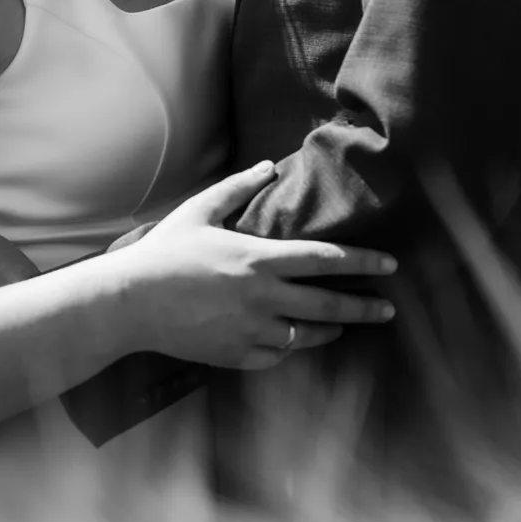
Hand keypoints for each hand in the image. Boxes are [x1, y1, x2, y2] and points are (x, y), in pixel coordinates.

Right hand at [108, 162, 396, 370]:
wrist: (130, 304)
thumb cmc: (164, 252)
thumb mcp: (200, 210)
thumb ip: (237, 188)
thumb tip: (268, 166)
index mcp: (259, 259)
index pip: (325, 260)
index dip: (362, 262)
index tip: (391, 266)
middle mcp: (262, 298)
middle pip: (328, 304)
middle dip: (364, 308)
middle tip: (389, 310)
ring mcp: (250, 330)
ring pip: (306, 335)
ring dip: (330, 329)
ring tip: (343, 325)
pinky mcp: (235, 355)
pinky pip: (276, 355)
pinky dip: (289, 346)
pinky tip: (294, 339)